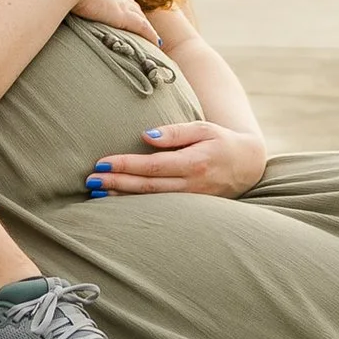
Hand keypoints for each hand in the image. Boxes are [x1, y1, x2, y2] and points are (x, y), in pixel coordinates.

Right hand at [59, 0, 161, 43]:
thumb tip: (26, 0)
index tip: (114, 1)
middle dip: (130, 5)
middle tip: (136, 14)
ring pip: (133, 11)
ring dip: (140, 20)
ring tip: (146, 29)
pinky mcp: (120, 13)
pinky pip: (139, 25)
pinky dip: (146, 32)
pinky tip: (154, 41)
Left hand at [86, 120, 266, 198]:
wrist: (247, 166)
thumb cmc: (221, 141)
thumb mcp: (203, 128)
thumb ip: (175, 132)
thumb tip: (146, 135)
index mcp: (195, 162)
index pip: (153, 166)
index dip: (126, 165)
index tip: (102, 161)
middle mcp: (192, 186)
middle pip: (147, 187)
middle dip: (116, 183)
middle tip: (90, 179)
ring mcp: (191, 202)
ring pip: (150, 202)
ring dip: (122, 198)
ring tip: (96, 193)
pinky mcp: (189, 211)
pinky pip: (158, 208)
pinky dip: (136, 206)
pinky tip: (118, 202)